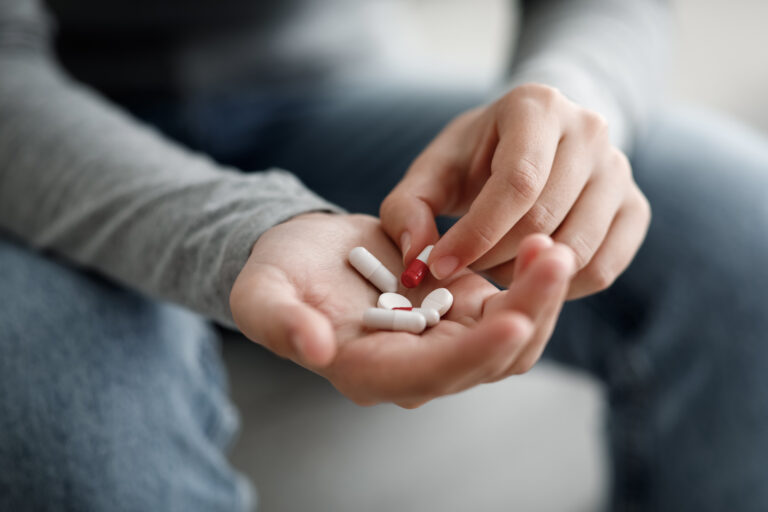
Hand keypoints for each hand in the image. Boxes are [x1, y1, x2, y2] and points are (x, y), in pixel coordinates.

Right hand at [230, 213, 574, 407]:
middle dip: (528, 314)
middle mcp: (416, 368)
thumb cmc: (279, 276)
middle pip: (488, 361)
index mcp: (368, 372)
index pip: (431, 374)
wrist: (307, 257)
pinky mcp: (463, 312)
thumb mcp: (262, 294)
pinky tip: (539, 243)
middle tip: (553, 256)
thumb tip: (315, 348)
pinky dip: (530, 283)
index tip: (512, 319)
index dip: (473, 353)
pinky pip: (511, 309)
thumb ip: (280, 323)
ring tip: (552, 245)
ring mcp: (446, 341)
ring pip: (511, 339)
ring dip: (539, 299)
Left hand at [380, 83, 650, 298]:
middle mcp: (590, 130)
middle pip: (546, 218)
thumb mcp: (432, 171)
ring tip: (493, 270)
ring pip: (577, 248)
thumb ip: (407, 209)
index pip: (518, 183)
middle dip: (493, 257)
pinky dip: (561, 286)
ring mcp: (620, 169)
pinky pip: (604, 266)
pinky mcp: (635, 208)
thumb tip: (418, 259)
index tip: (441, 267)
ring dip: (525, 275)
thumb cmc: (475, 159)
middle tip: (463, 269)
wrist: (533, 144)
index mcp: (537, 106)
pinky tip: (527, 275)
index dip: (477, 233)